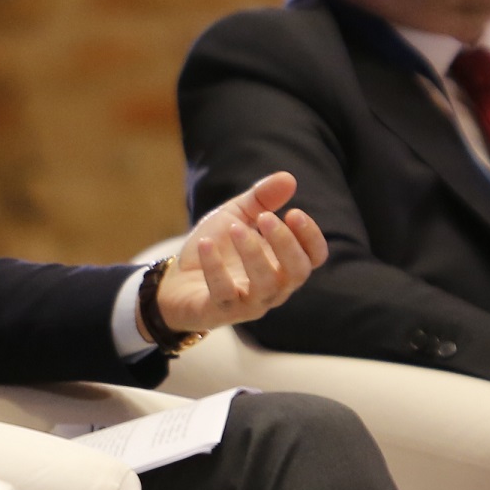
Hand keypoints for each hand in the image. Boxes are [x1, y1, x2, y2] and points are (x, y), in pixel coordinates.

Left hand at [152, 174, 326, 331]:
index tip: (293, 212)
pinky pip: (224, 294)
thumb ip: (261, 199)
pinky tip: (206, 244)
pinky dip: (216, 268)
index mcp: (282, 264)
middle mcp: (273, 288)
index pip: (314, 257)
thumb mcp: (236, 216)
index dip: (310, 237)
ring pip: (266, 287)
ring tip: (236, 228)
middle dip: (285, 243)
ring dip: (254, 254)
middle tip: (266, 217)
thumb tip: (289, 178)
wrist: (176, 282)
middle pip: (297, 272)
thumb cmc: (216, 249)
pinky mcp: (219, 312)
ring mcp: (248, 303)